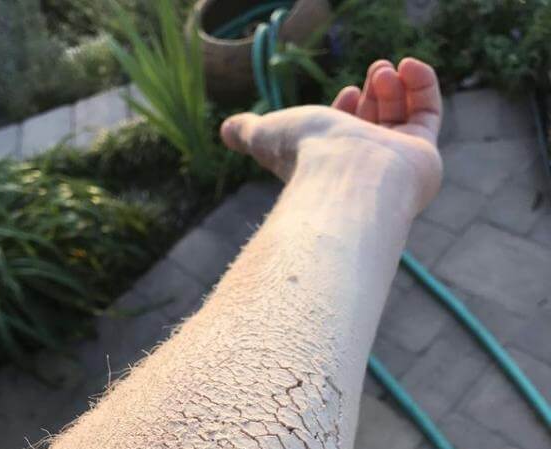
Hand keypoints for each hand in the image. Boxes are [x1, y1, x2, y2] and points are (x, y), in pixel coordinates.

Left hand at [220, 57, 442, 211]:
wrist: (343, 176)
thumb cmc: (304, 156)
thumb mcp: (267, 135)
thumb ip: (249, 132)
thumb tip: (226, 130)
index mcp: (333, 166)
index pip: (349, 134)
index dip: (348, 107)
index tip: (347, 90)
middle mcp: (365, 169)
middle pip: (378, 123)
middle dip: (375, 92)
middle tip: (374, 71)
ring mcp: (396, 165)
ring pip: (404, 117)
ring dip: (395, 86)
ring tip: (384, 70)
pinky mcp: (423, 157)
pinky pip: (429, 113)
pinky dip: (422, 85)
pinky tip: (409, 65)